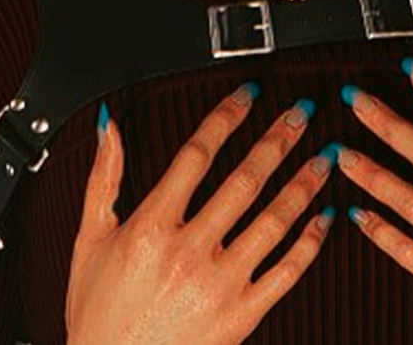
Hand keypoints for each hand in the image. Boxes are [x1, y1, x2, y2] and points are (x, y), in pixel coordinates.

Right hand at [64, 85, 336, 344]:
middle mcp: (188, 252)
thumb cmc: (99, 314)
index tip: (248, 96)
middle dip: (278, 140)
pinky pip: (287, 272)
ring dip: (304, 183)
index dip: (226, 119)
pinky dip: (310, 242)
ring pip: (273, 221)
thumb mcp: (87, 240)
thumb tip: (110, 128)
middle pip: (244, 180)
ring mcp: (219, 284)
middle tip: (302, 111)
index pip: (196, 155)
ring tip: (325, 155)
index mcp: (149, 227)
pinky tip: (324, 217)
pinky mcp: (242, 316)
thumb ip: (103, 178)